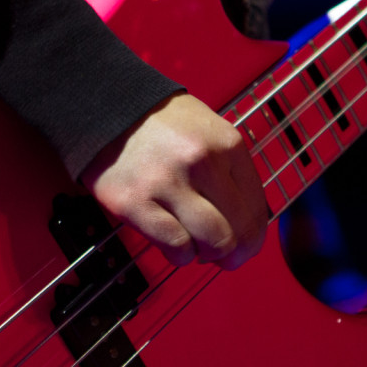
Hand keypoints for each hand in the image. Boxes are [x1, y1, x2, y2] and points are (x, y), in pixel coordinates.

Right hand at [82, 92, 268, 269]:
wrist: (108, 107)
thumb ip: (230, 172)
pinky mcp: (134, 202)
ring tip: (197, 248)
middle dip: (236, 255)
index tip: (247, 246)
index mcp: (226, 145)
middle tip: (226, 259)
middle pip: (239, 231)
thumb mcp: (210, 131)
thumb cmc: (163, 124)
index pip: (257, 208)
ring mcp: (167, 183)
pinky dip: (180, 254)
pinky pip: (174, 246)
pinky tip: (175, 244)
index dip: (255, 238)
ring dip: (207, 255)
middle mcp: (201, 162)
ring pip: (212, 243)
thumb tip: (248, 223)